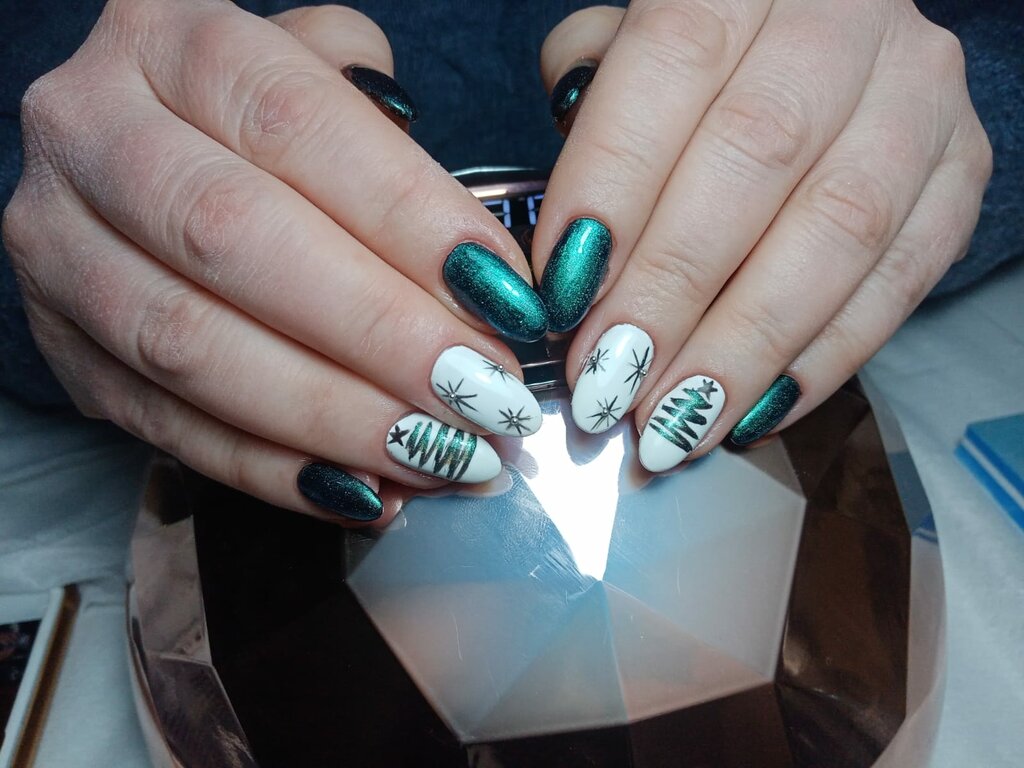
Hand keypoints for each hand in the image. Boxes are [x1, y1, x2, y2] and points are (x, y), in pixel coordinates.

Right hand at [2, 2, 548, 524]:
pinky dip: (275, 471)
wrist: (129, 157)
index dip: (412, 219)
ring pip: (195, 349)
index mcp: (170, 42)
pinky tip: (368, 490)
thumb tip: (478, 263)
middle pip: (239, 242)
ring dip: (335, 418)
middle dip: (381, 334)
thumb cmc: (256, 122)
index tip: (504, 296)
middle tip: (484, 393)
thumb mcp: (319, 70)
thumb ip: (387, 136)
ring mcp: (62, 251)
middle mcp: (93, 135)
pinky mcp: (67, 352)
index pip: (300, 126)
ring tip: (444, 453)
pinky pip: (169, 427)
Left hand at [535, 0, 990, 470]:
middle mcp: (843, 19)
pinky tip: (756, 409)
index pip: (671, 68)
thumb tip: (565, 251)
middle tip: (611, 381)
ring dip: (747, 344)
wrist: (832, 34)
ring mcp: (916, 94)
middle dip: (673, 290)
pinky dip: (825, 356)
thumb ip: (592, 114)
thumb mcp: (630, 47)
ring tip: (676, 421)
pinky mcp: (961, 168)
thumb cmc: (704, 64)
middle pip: (757, 156)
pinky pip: (903, 276)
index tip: (562, 295)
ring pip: (839, 228)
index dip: (612, 188)